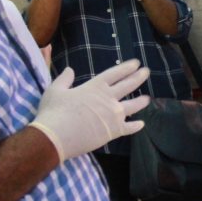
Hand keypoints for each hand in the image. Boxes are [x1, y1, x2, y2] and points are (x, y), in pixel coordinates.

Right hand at [30, 60, 150, 161]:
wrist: (55, 136)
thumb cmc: (54, 112)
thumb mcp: (55, 90)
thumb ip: (64, 79)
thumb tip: (70, 69)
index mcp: (95, 87)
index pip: (115, 73)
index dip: (126, 68)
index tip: (136, 63)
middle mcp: (108, 99)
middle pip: (128, 86)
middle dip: (138, 77)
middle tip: (146, 72)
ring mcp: (113, 115)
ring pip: (133, 106)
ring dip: (141, 101)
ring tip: (147, 99)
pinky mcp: (114, 132)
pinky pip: (129, 128)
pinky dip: (136, 126)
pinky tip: (141, 124)